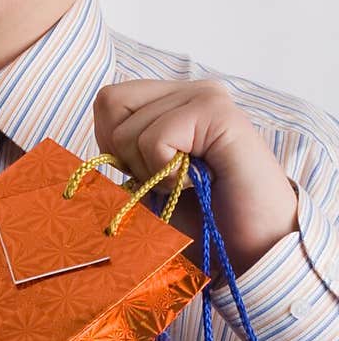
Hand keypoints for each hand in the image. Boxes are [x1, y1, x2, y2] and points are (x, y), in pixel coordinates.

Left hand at [93, 79, 298, 275]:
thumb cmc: (202, 221)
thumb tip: (88, 154)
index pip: (109, 101)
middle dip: (127, 155)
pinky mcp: (219, 114)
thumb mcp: (148, 182)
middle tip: (168, 180)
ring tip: (189, 184)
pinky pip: (157, 138)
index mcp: (173, 100)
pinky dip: (166, 173)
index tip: (148, 174)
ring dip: (152, 172)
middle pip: (110, 103)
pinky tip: (198, 183)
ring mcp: (207, 97)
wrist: (253, 250)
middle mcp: (191, 90)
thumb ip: (124, 154)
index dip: (113, 144)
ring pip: (130, 128)